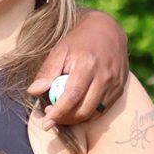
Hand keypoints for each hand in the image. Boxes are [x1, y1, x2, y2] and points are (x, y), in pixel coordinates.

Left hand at [29, 10, 127, 129]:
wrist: (107, 30)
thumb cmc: (78, 40)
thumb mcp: (60, 50)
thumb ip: (47, 71)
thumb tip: (33, 91)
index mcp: (87, 64)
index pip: (72, 96)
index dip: (58, 113)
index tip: (46, 124)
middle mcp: (104, 75)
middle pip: (84, 109)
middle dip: (65, 119)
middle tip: (51, 116)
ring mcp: (114, 83)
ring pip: (94, 112)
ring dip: (76, 118)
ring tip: (62, 111)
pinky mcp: (120, 88)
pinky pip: (104, 109)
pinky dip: (89, 113)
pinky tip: (77, 107)